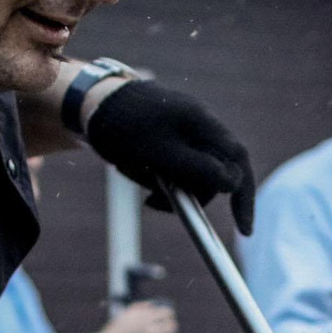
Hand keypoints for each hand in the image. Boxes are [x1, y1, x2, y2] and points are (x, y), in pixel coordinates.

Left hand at [85, 78, 257, 236]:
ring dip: (167, 184)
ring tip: (135, 176)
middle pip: (214, 171)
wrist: (88, 102)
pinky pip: (174, 164)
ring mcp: (185, 128)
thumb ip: (199, 168)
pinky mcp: (168, 134)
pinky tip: (134, 169)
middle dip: (188, 193)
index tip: (243, 230)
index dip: (243, 196)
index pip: (238, 161)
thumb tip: (233, 183)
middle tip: (154, 202)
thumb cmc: (123, 125)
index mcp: (203, 123)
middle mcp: (200, 123)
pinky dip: (157, 175)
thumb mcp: (161, 153)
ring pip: (192, 171)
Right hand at [97, 300, 176, 332]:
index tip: (167, 319)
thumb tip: (151, 305)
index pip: (166, 313)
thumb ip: (138, 308)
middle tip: (168, 331)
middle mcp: (149, 327)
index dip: (168, 315)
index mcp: (143, 316)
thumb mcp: (124, 316)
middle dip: (170, 328)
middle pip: (171, 325)